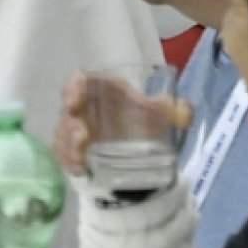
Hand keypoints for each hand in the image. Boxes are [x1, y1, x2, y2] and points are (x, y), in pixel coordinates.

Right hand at [52, 72, 191, 176]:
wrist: (138, 157)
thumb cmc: (142, 125)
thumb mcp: (161, 116)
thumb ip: (177, 111)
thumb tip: (185, 113)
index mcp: (101, 91)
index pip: (79, 80)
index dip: (73, 87)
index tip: (75, 101)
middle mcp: (83, 109)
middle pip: (67, 110)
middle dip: (70, 122)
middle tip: (82, 135)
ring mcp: (73, 132)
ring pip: (62, 134)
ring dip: (69, 144)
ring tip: (82, 154)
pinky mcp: (71, 153)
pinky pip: (63, 155)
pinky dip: (69, 161)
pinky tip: (80, 167)